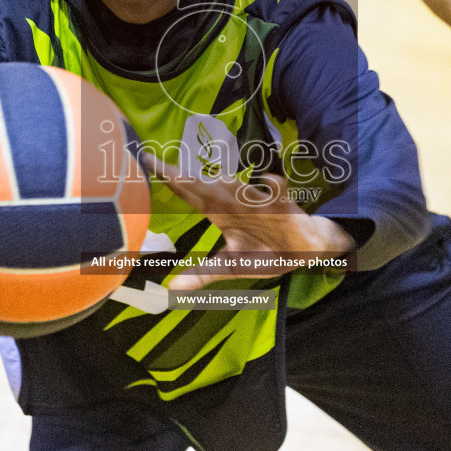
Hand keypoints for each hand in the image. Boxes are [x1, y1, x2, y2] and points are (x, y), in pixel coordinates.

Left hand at [143, 156, 353, 289]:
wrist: (303, 250)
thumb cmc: (264, 253)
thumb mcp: (230, 266)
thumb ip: (202, 275)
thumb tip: (171, 289)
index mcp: (220, 214)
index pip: (189, 194)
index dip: (169, 180)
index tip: (147, 161)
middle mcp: (235, 204)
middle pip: (208, 189)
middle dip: (187, 179)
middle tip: (163, 168)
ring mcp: (258, 204)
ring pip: (241, 190)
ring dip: (230, 185)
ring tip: (215, 179)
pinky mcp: (283, 207)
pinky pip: (279, 192)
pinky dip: (275, 186)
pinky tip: (269, 181)